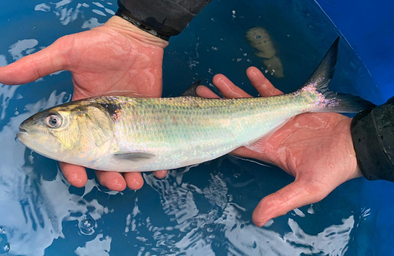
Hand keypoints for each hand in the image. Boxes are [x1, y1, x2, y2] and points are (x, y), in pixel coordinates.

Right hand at [0, 16, 168, 190]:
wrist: (135, 38)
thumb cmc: (100, 45)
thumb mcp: (67, 54)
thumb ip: (37, 66)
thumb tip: (0, 76)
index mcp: (80, 117)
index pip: (72, 149)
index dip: (72, 167)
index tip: (77, 179)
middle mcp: (102, 126)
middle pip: (101, 161)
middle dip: (106, 177)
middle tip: (115, 184)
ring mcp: (125, 125)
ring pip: (125, 159)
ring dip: (129, 175)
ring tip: (134, 182)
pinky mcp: (145, 120)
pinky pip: (149, 146)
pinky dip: (155, 163)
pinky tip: (158, 172)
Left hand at [197, 67, 362, 226]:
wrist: (355, 147)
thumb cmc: (332, 169)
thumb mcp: (307, 189)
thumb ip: (281, 201)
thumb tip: (258, 220)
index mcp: (266, 151)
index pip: (235, 142)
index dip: (217, 134)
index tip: (200, 123)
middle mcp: (267, 134)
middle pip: (236, 118)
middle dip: (218, 106)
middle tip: (200, 92)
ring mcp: (277, 118)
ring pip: (250, 103)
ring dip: (235, 91)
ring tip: (217, 78)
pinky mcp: (291, 106)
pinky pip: (272, 92)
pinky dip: (261, 83)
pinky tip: (249, 72)